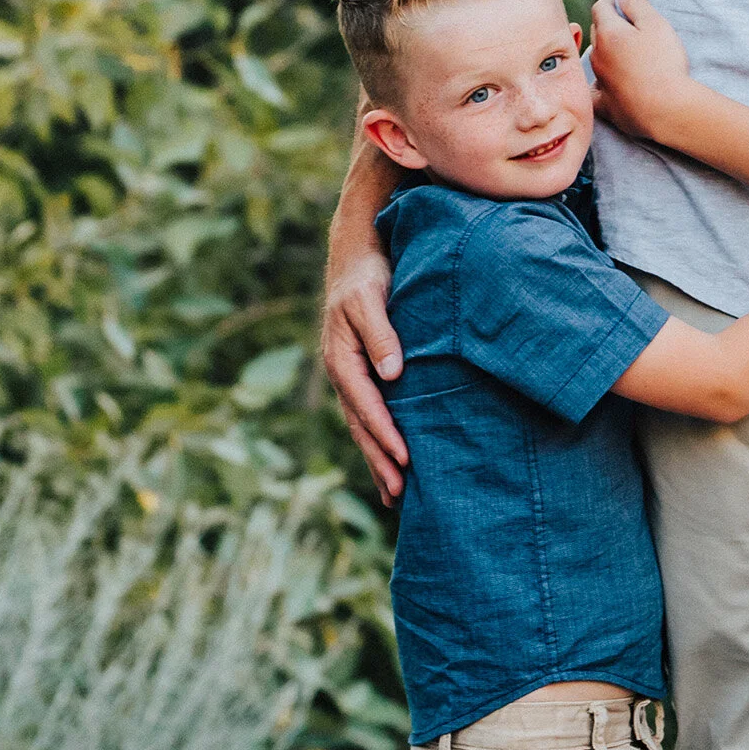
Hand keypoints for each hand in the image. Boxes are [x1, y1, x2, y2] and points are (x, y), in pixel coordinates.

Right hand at [322, 242, 407, 507]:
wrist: (356, 255)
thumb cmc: (366, 275)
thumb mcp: (370, 300)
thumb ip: (381, 334)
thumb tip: (392, 372)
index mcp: (342, 360)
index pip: (367, 406)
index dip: (386, 434)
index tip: (406, 460)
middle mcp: (344, 373)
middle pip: (362, 426)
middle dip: (380, 460)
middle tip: (399, 494)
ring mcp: (351, 376)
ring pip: (363, 426)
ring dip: (378, 458)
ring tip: (395, 494)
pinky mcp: (363, 372)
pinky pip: (369, 414)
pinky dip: (379, 439)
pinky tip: (392, 460)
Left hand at [590, 0, 697, 142]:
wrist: (667, 108)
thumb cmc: (664, 63)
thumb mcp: (656, 24)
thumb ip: (637, 5)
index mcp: (609, 33)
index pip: (599, 7)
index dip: (611, 1)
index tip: (622, 3)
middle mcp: (598, 56)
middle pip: (597, 32)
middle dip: (608, 25)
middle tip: (629, 27)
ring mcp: (600, 81)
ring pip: (597, 59)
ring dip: (607, 52)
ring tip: (628, 55)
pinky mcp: (606, 105)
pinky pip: (597, 91)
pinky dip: (602, 85)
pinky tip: (611, 86)